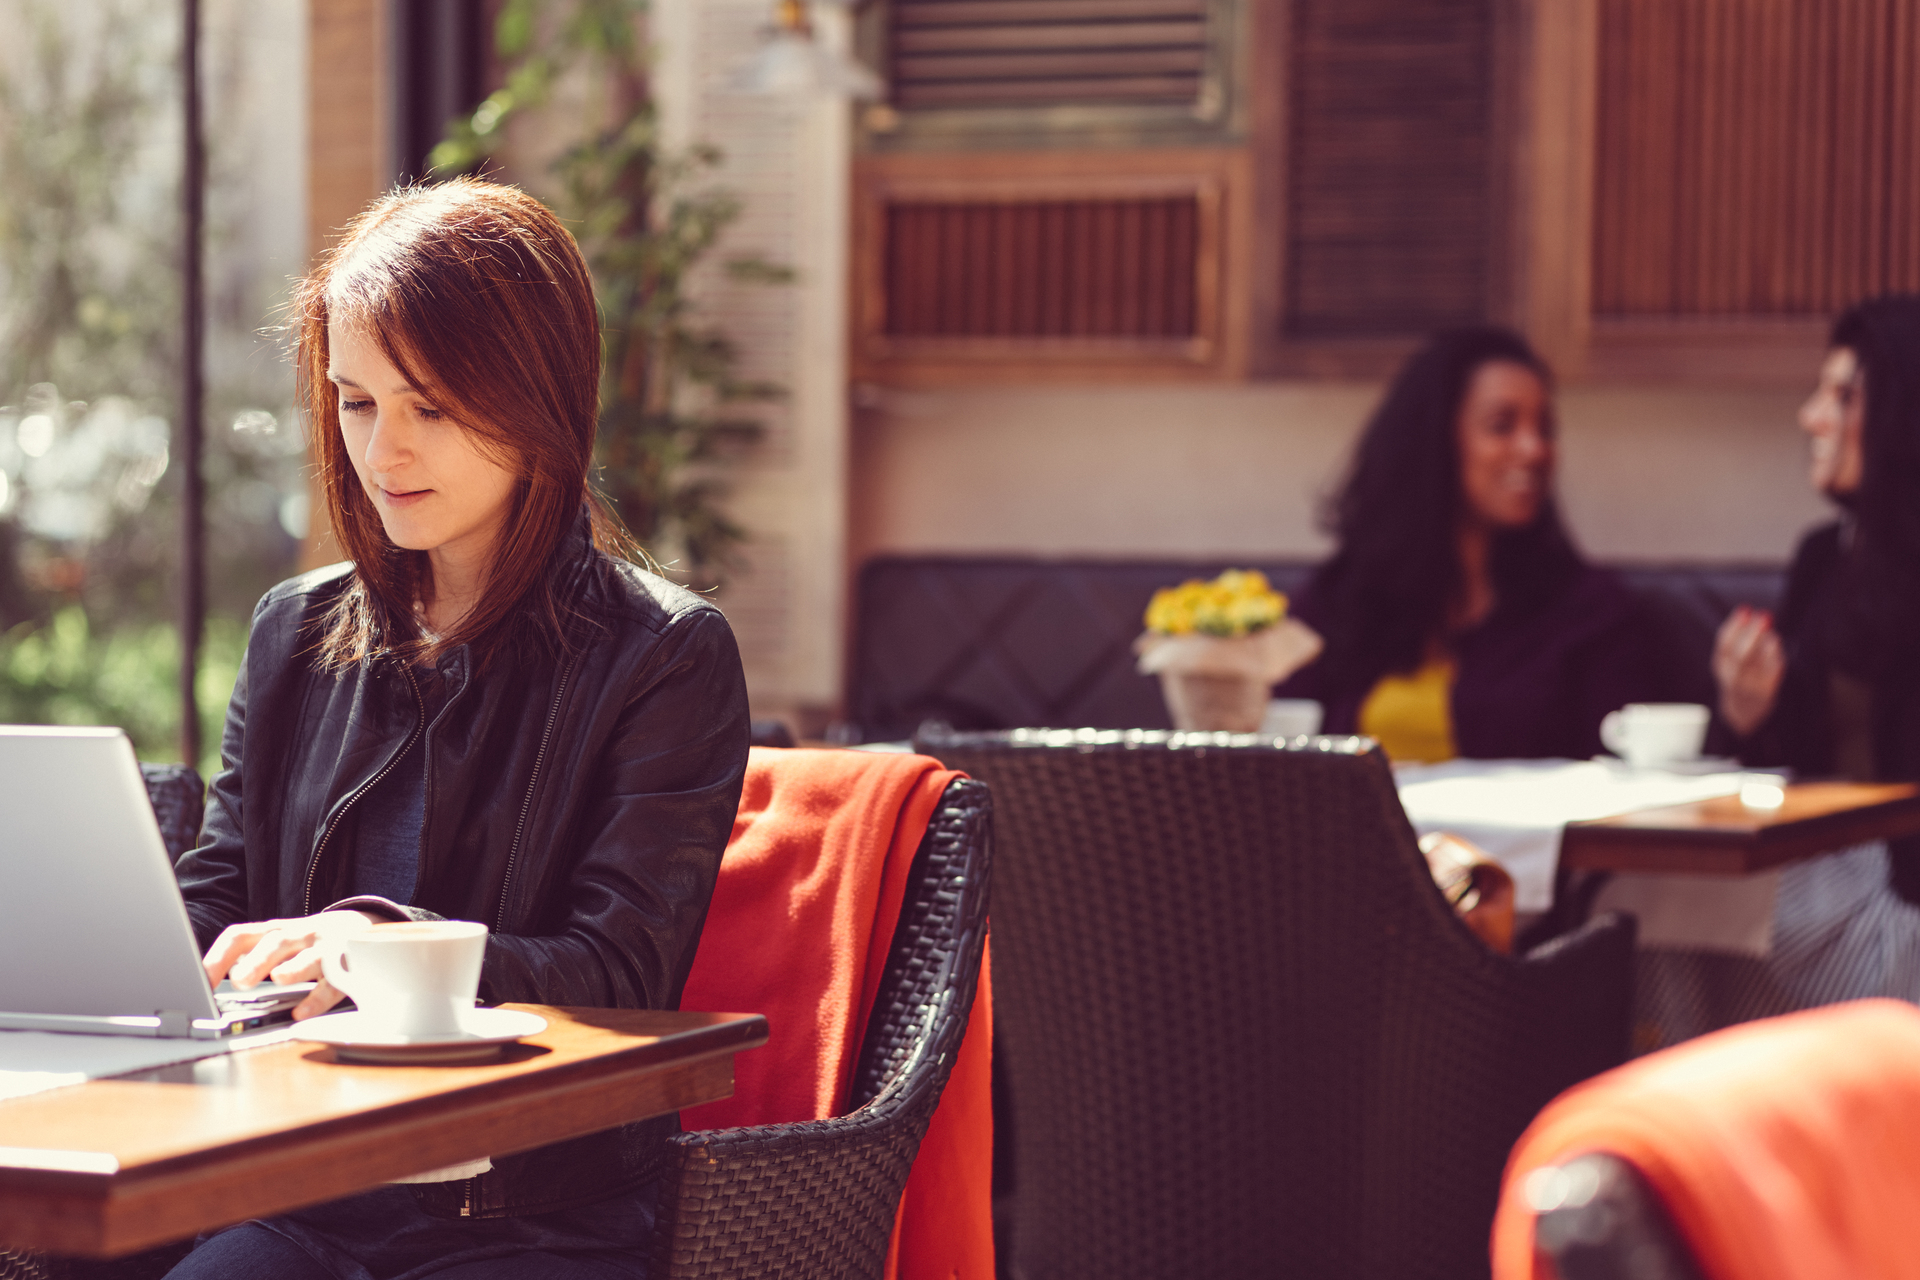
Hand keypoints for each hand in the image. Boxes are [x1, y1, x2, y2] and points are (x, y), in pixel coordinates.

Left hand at [202, 910, 379, 1020]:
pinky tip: (304, 1011)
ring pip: (310, 955)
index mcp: (276, 932)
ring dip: (294, 967)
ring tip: (278, 980)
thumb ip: (253, 958)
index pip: (240, 936)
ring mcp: (327, 947)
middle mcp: (300, 935)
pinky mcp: (351, 965)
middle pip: (276, 941)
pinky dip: (320, 997)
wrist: (365, 926)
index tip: (200, 983)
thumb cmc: (312, 942)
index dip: (217, 958)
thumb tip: (210, 982)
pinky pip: (336, 981)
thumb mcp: (282, 944)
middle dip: (258, 960)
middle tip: (240, 980)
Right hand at [1713, 605, 1784, 737]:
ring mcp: (1748, 686)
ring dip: (1765, 645)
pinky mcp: (1765, 693)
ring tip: (1772, 632)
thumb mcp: (1731, 660)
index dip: (1734, 625)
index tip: (1745, 608)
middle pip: (1739, 655)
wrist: (1742, 712)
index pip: (1724, 644)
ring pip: (1754, 666)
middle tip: (1764, 615)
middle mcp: (1732, 677)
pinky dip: (1773, 658)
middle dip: (1751, 634)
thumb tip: (1750, 611)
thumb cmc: (1740, 677)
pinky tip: (1776, 644)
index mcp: (1721, 665)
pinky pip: (1770, 674)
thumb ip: (1739, 638)